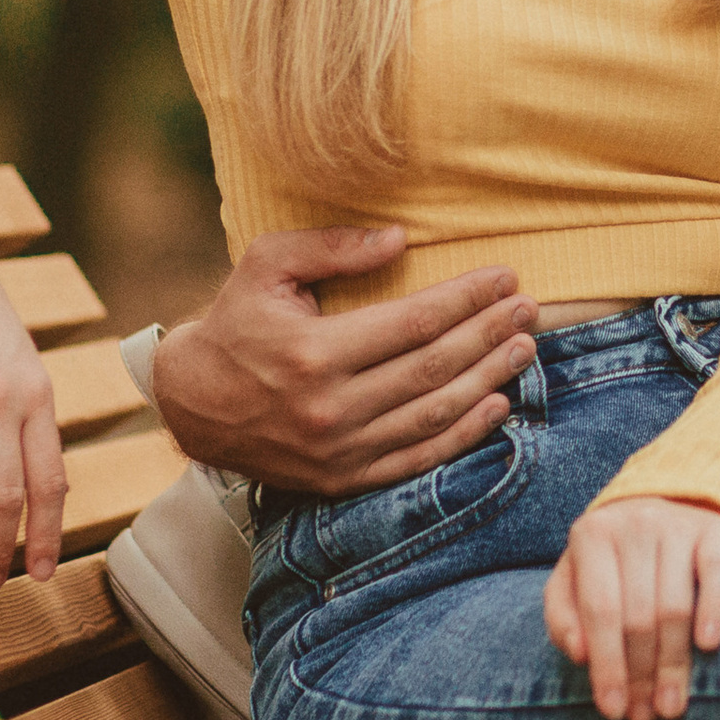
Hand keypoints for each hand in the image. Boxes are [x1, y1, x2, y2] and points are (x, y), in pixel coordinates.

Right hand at [150, 226, 538, 496]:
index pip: (412, 323)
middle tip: (527, 309)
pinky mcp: (342, 480)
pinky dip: (463, 436)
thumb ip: (331, 247)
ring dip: (488, 380)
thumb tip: (398, 239)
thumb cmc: (236, 323)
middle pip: (433, 368)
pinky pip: (416, 460)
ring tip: (524, 349)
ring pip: (433, 415)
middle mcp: (328, 409)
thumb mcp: (265, 265)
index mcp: (312, 353)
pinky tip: (497, 406)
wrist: (191, 404)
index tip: (504, 277)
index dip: (465, 299)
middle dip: (488, 334)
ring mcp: (337, 452)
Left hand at [544, 496, 719, 719]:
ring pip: (674, 605)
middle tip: (646, 717)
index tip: (612, 711)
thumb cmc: (613, 556)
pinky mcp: (715, 529)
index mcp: (591, 535)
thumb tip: (580, 656)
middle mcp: (633, 525)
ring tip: (672, 705)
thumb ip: (564, 615)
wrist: (666, 497)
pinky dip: (713, 609)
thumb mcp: (575, 576)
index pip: (599, 611)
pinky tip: (708, 646)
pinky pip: (717, 572)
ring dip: (673, 663)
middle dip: (641, 675)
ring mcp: (677, 525)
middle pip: (638, 616)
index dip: (607, 665)